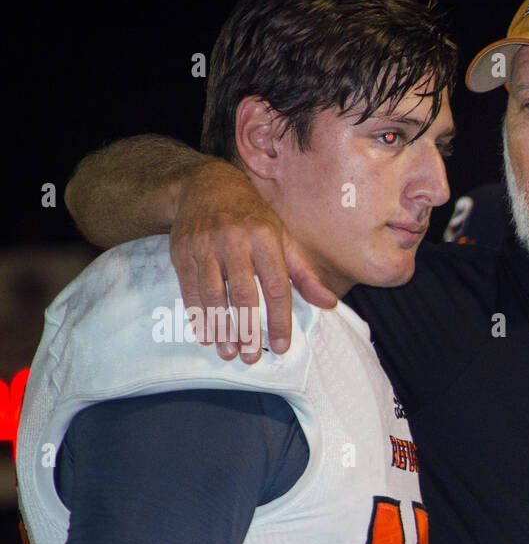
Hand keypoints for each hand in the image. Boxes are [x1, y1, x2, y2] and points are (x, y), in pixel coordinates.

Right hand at [171, 159, 335, 361]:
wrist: (206, 185)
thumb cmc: (253, 218)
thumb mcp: (284, 239)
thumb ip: (305, 274)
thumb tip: (330, 304)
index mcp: (266, 239)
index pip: (277, 287)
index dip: (280, 320)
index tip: (281, 346)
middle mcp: (235, 241)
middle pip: (244, 294)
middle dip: (248, 329)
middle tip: (251, 358)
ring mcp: (206, 246)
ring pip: (214, 294)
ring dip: (221, 327)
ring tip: (228, 352)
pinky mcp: (182, 251)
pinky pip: (189, 288)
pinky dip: (198, 314)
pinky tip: (206, 334)